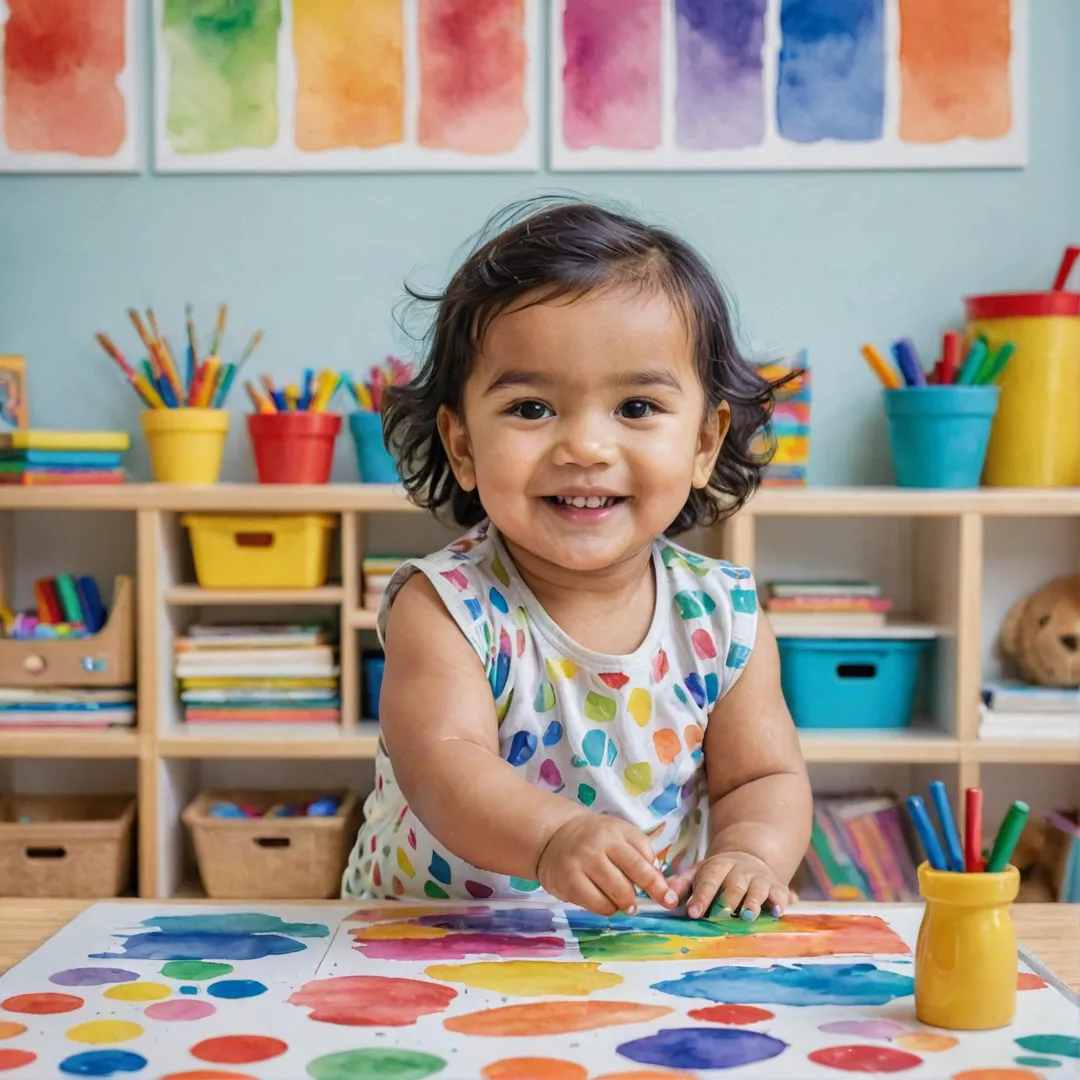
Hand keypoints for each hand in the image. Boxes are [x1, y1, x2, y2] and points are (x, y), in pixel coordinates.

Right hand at [537, 813, 679, 916]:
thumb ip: (641, 850)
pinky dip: (606, 908)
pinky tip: (605, 901)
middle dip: (638, 898)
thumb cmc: (595, 837)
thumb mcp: (620, 833)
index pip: (642, 861)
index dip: (658, 884)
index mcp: (614, 833)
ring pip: (614, 896)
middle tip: (636, 902)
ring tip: (621, 901)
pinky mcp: (568, 882)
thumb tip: (659, 877)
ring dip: (624, 904)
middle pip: (628, 882)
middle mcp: (597, 847)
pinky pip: (597, 905)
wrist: (554, 835)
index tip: (669, 900)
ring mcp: (580, 864)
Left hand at [686, 850, 794, 921]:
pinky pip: (780, 895)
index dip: (701, 896)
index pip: (709, 880)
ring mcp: (760, 878)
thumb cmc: (719, 874)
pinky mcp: (777, 888)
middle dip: (727, 900)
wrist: (750, 859)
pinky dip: (780, 903)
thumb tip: (668, 897)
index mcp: (719, 866)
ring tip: (748, 915)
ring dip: (753, 902)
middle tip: (720, 915)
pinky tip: (777, 912)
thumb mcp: (700, 872)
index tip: (693, 912)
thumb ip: (683, 883)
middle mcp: (741, 870)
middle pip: (734, 885)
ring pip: (757, 889)